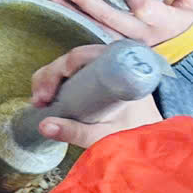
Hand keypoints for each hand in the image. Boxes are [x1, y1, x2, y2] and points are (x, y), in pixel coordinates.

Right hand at [24, 44, 164, 149]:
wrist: (153, 138)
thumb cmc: (135, 134)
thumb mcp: (104, 135)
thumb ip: (76, 131)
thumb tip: (43, 125)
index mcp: (122, 67)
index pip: (86, 54)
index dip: (62, 67)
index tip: (50, 91)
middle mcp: (113, 62)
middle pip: (74, 57)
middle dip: (50, 75)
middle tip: (40, 100)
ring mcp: (104, 69)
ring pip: (69, 64)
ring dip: (49, 79)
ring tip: (39, 102)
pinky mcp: (97, 77)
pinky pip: (73, 72)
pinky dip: (55, 82)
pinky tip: (46, 97)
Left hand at [52, 0, 192, 46]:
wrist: (189, 54)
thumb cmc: (189, 21)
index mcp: (162, 21)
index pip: (145, 6)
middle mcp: (141, 36)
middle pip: (111, 18)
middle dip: (87, 1)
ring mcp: (126, 45)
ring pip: (98, 29)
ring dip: (75, 14)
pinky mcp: (116, 50)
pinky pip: (94, 38)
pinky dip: (77, 25)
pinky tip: (59, 11)